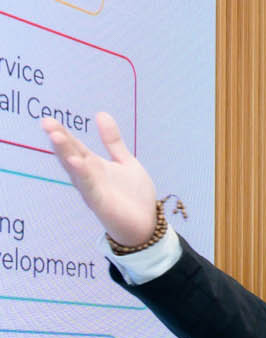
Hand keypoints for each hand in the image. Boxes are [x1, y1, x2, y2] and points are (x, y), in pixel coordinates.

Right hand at [39, 112, 160, 247]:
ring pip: (75, 170)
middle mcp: (88, 176)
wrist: (146, 223)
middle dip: (60, 140)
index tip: (49, 119)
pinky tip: (78, 162)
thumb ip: (112, 141)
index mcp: (93, 165)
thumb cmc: (133, 195)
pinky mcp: (100, 203)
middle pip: (71, 155)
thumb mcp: (124, 161)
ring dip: (66, 154)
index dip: (63, 133)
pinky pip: (89, 187)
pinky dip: (83, 175)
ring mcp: (92, 190)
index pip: (75, 146)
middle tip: (47, 123)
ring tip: (57, 137)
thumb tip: (101, 113)